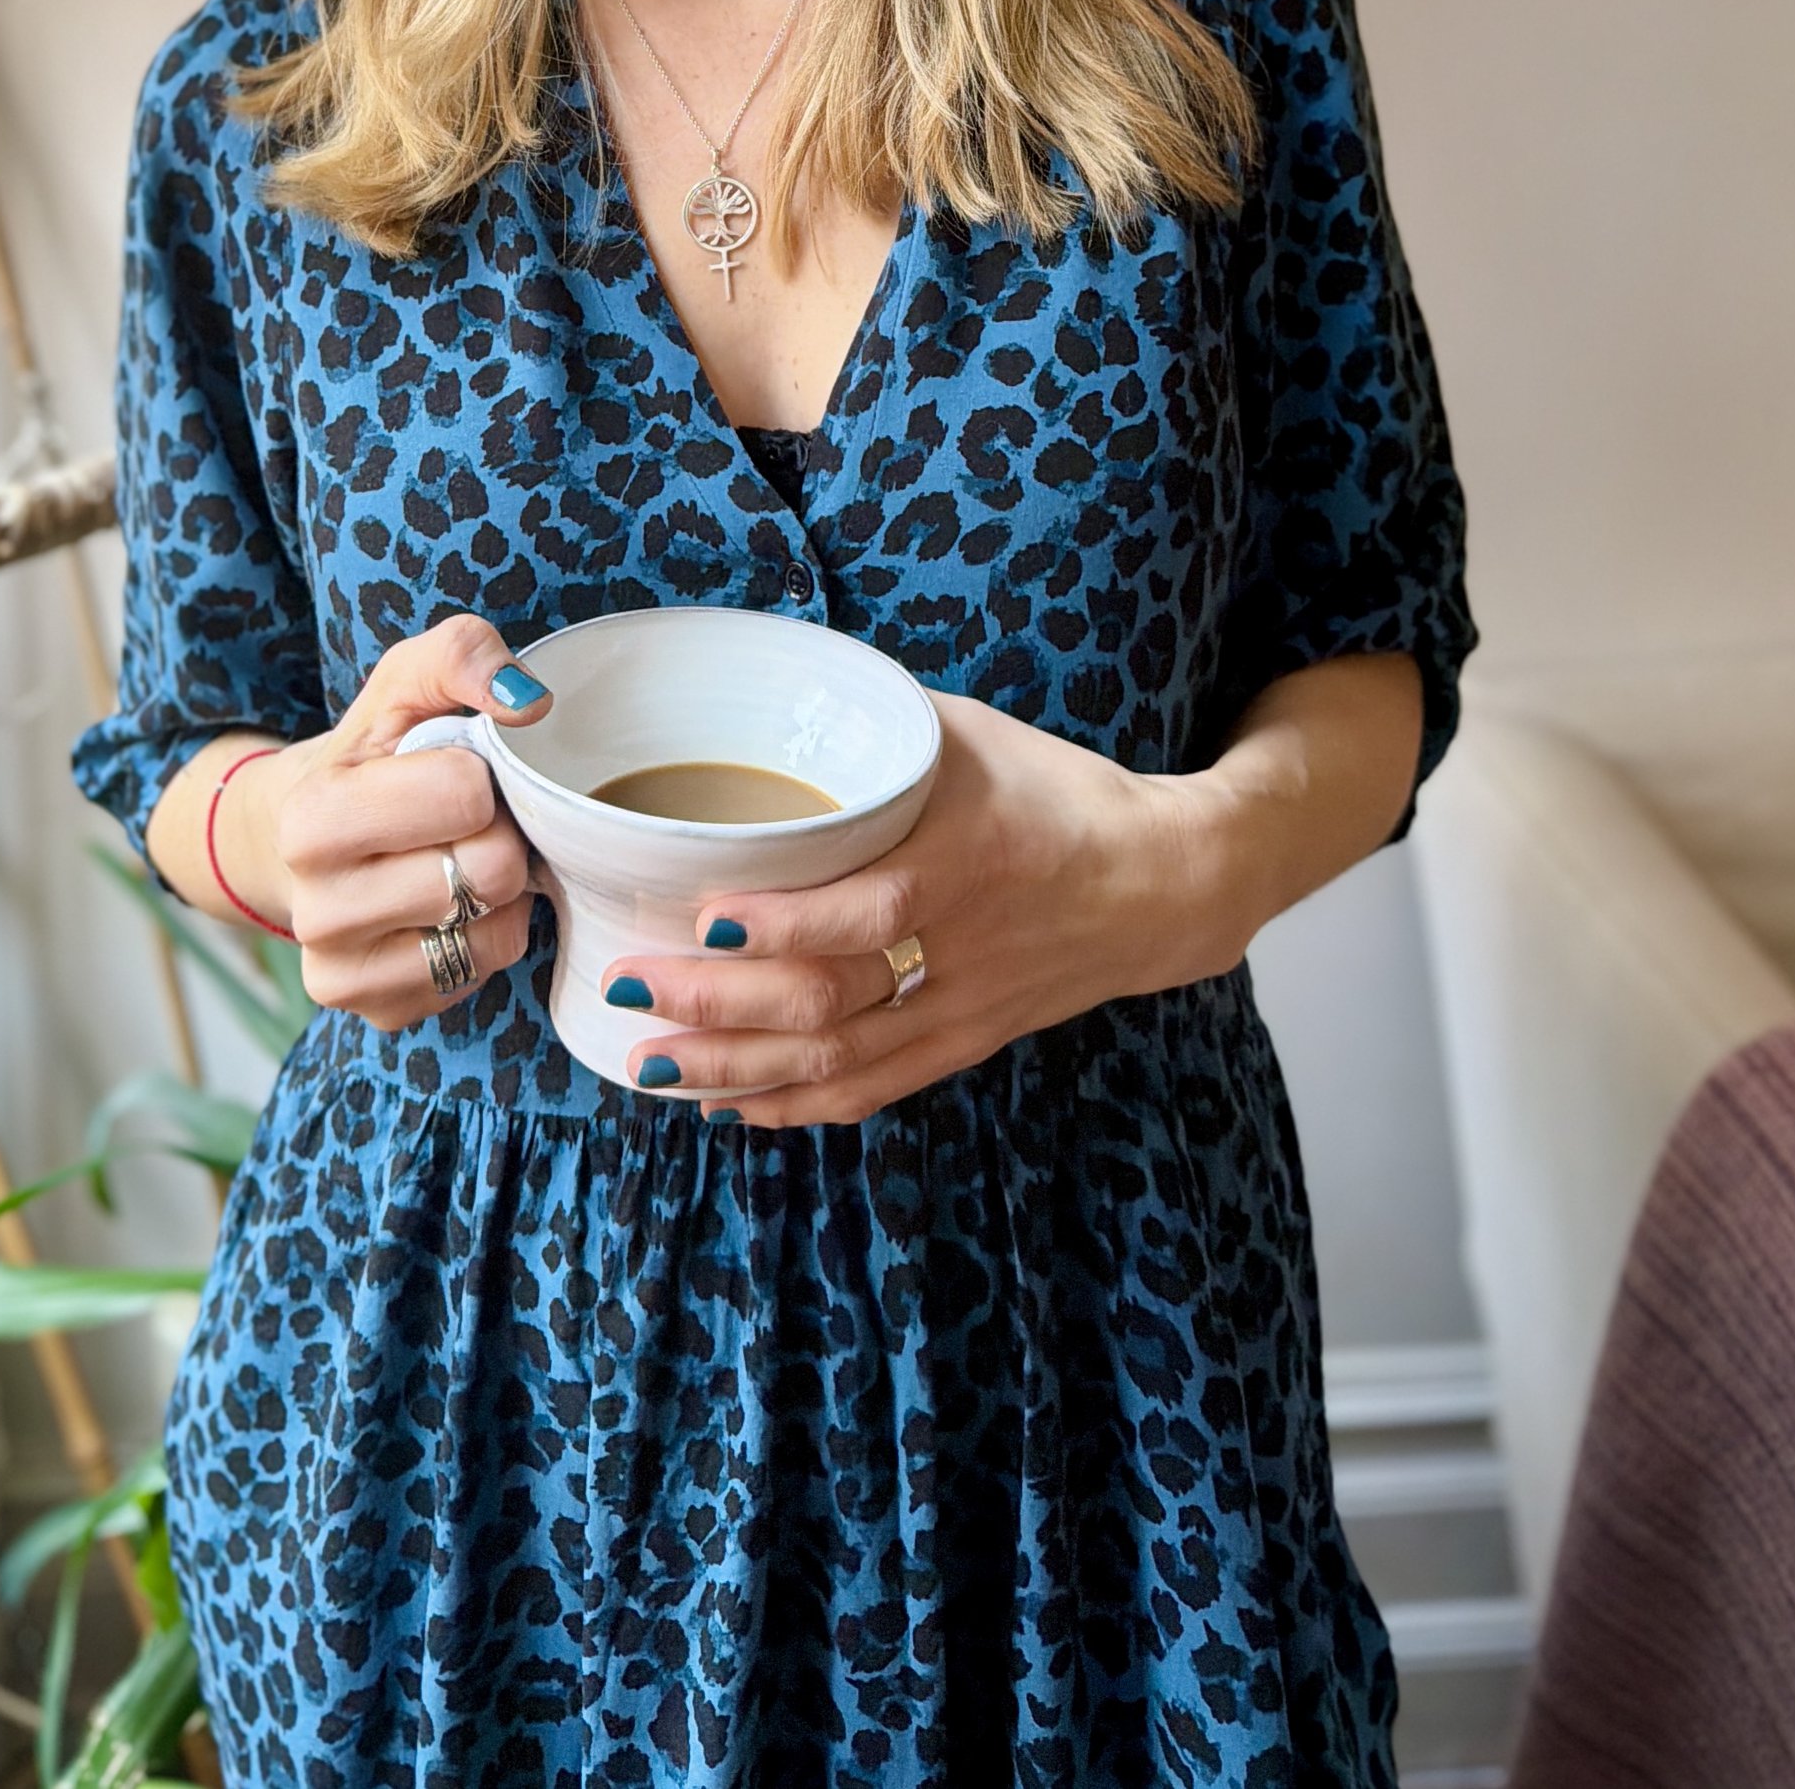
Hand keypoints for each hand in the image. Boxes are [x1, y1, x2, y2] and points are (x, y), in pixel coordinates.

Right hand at [215, 616, 553, 1031]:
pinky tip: (451, 908)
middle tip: (470, 822)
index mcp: (314, 816)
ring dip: (501, 892)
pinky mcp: (377, 1010)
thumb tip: (530, 702)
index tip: (455, 772)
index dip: (481, 776)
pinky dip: (486, 937)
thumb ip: (463, 656)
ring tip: (461, 860)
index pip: (466, 795)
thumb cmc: (373, 753)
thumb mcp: (404, 682)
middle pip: (489, 872)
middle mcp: (317, 907)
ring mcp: (341, 969)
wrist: (305, 836)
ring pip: (494, 934)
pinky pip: (482, 974)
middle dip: (499, 836)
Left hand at [602, 691, 1261, 1126]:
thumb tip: (768, 691)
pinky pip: (871, 1090)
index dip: (783, 926)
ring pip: (840, 1064)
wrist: (1162, 882)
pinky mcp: (964, 1045)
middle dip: (722, 1006)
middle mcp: (961, 948)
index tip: (703, 915)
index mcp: (967, 861)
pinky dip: (794, 1104)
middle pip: (832, 1001)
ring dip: (738, 1070)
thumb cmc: (1055, 791)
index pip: (869, 910)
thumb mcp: (972, 735)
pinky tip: (727, 1101)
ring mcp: (961, 1009)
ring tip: (650, 1064)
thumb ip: (876, 726)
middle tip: (633, 990)